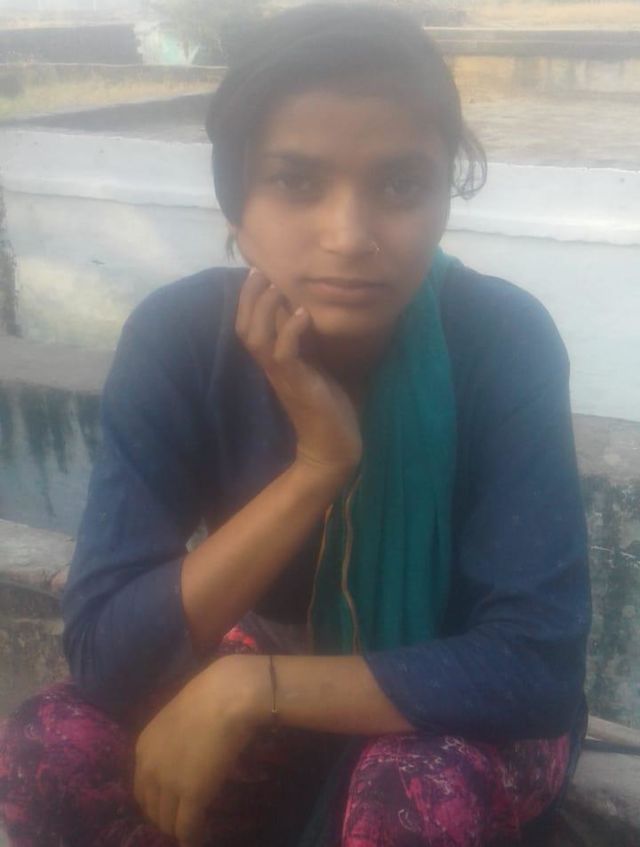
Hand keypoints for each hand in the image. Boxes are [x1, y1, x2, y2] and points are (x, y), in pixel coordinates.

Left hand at [134, 655, 264, 845]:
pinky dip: (192, 838)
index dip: (156, 800)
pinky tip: (200, 840)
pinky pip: (187, 828)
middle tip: (183, 818)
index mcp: (143, 746)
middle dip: (165, 816)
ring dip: (179, 827)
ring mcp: (169, 784)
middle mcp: (149, 768)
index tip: (170, 803)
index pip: (141, 788)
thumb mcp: (179, 716)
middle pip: (151, 808)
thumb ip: (174, 739)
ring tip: (194, 827)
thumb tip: (184, 752)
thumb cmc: (209, 695)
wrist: (227, 695)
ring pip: (167, 822)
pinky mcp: (192, 796)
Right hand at [236, 269, 361, 479]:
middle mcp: (272, 367)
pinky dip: (291, 330)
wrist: (333, 445)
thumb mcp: (315, 366)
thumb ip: (305, 344)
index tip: (258, 272)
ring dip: (264, 309)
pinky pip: (284, 353)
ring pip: (257, 337)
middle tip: (259, 271)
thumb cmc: (328, 406)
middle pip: (245, 327)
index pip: (249, 326)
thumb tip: (304, 314)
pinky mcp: (297, 384)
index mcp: (274, 361)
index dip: (248, 300)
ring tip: (275, 286)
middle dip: (249, 297)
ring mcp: (282, 376)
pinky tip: (302, 313)